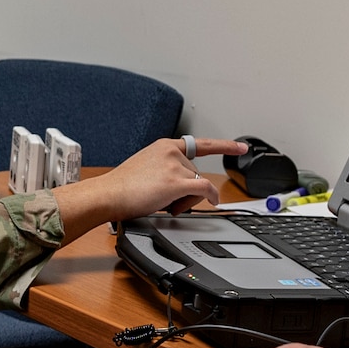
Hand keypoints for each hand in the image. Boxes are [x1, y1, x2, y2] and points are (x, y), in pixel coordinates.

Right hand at [51, 137, 247, 234]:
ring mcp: (174, 166)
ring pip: (198, 185)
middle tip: (167, 200)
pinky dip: (211, 196)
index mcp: (164, 146)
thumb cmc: (121, 187)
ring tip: (163, 203)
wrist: (108, 195)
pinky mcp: (176, 182)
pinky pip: (204, 189)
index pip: (200, 144)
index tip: (240, 146)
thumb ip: (165, 169)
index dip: (224, 146)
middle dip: (189, 190)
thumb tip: (182, 186)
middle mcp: (171, 152)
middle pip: (197, 173)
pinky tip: (212, 201)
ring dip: (189, 199)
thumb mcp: (146, 167)